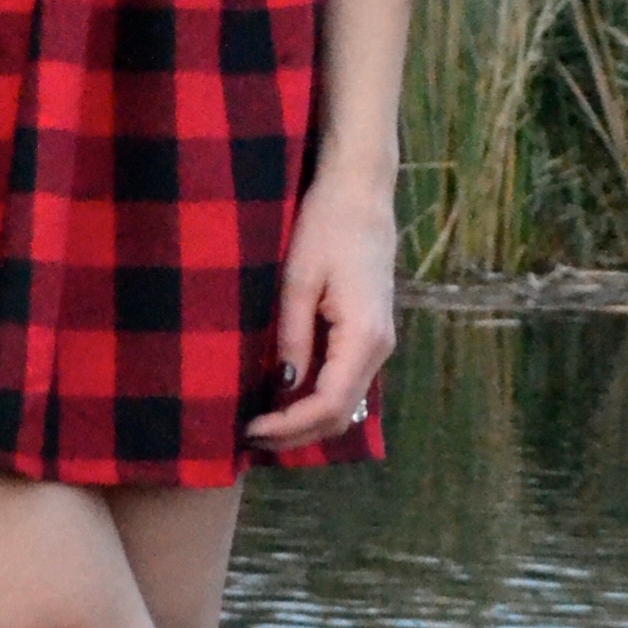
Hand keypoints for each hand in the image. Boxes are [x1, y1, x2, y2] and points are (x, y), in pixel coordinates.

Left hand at [244, 167, 397, 450]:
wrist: (360, 192)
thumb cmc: (326, 226)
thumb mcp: (298, 280)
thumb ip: (292, 337)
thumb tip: (283, 387)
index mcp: (363, 336)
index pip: (327, 404)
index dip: (288, 426)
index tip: (248, 428)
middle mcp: (380, 348)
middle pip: (340, 414)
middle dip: (295, 433)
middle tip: (248, 435)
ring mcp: (379, 343)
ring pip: (345, 403)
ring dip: (306, 420)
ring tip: (262, 422)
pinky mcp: (371, 335)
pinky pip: (346, 383)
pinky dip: (317, 400)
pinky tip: (284, 397)